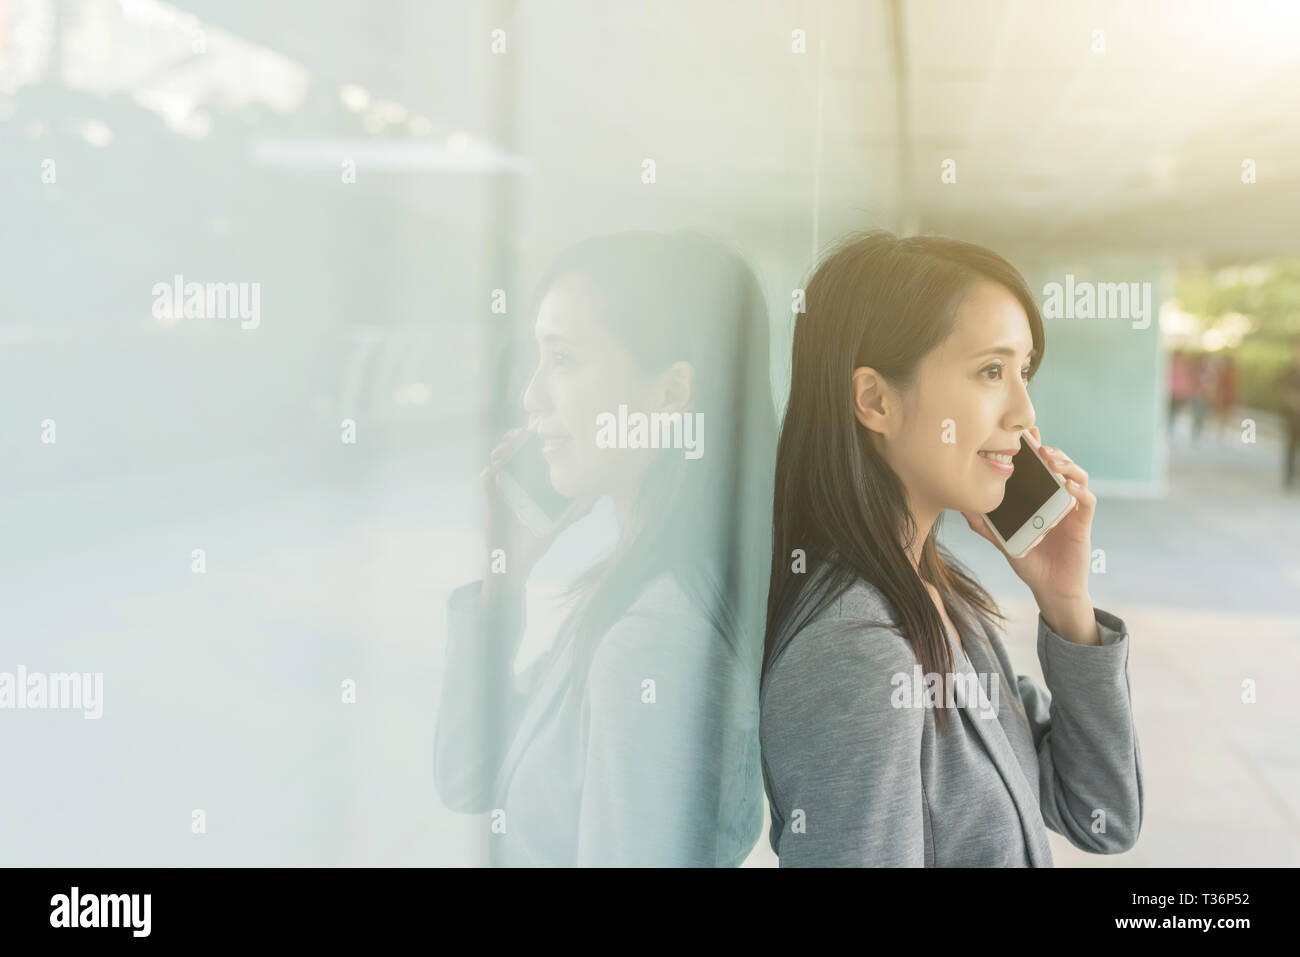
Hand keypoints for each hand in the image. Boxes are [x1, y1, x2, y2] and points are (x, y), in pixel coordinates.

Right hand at [480, 427, 596, 589]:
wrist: (515, 565)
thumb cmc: (534, 544)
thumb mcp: (558, 523)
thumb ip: (575, 510)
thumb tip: (596, 498)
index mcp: (526, 486)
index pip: (525, 456)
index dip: (528, 441)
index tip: (537, 430)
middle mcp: (511, 485)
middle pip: (509, 454)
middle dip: (514, 440)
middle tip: (522, 433)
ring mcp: (499, 492)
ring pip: (496, 462)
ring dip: (502, 450)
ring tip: (511, 444)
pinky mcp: (490, 502)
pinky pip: (487, 480)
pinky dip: (492, 470)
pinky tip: (500, 466)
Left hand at [960, 426, 1095, 605]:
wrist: (1050, 589)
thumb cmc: (1029, 562)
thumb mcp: (1003, 541)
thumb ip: (986, 525)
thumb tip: (961, 507)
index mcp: (1041, 499)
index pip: (1040, 468)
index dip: (1035, 449)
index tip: (1025, 435)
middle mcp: (1059, 499)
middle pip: (1061, 465)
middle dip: (1051, 450)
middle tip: (1036, 443)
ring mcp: (1073, 510)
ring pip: (1078, 477)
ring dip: (1066, 464)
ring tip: (1050, 459)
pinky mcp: (1083, 524)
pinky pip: (1087, 501)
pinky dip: (1079, 490)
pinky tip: (1067, 486)